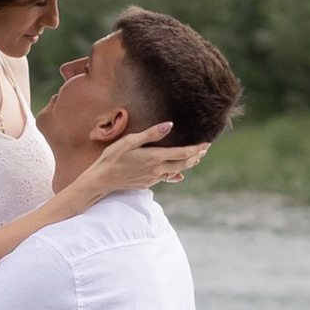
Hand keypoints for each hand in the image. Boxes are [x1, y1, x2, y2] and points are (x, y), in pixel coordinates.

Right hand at [86, 121, 205, 196]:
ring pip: (176, 172)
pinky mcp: (147, 183)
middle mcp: (157, 170)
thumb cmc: (112, 157)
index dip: (196, 149)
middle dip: (195, 156)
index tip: (207, 144)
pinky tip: (177, 174)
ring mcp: (153, 179)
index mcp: (155, 157)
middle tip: (205, 149)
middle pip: (183, 164)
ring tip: (195, 158)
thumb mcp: (130, 141)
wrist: (102, 180)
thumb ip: (150, 134)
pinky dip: (175, 173)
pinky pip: (166, 178)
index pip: (182, 153)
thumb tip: (169, 125)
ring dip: (187, 164)